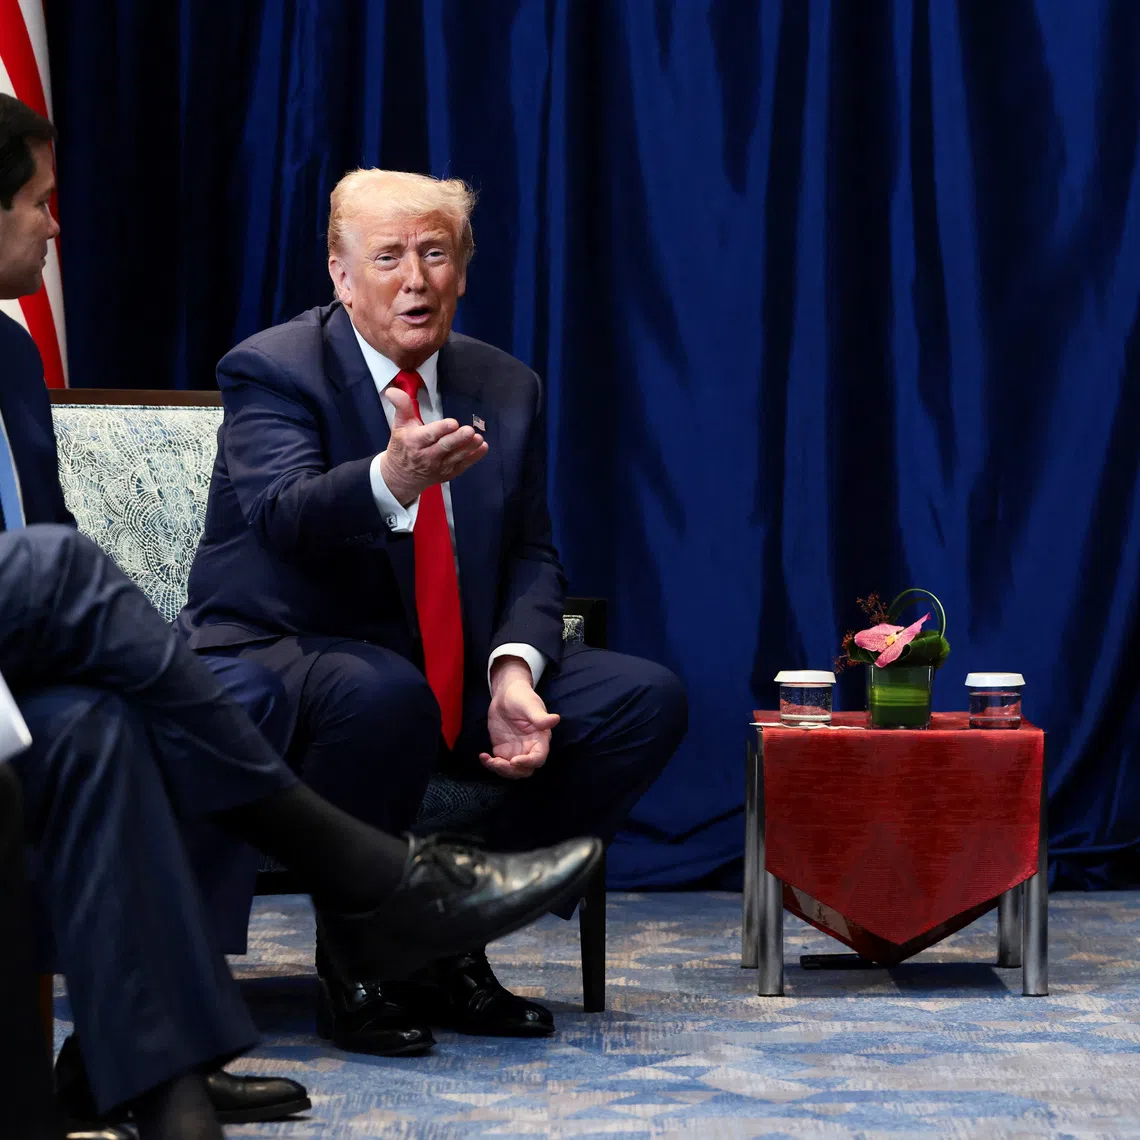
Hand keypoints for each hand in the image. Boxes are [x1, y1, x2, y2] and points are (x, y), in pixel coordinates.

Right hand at [380, 386, 487, 505]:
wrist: (401, 476)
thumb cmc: (402, 446)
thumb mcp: (399, 425)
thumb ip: (401, 406)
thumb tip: (392, 390)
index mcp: (414, 442)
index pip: (429, 435)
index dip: (441, 429)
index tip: (453, 423)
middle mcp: (427, 456)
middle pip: (444, 447)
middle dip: (457, 439)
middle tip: (469, 431)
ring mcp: (439, 467)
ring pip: (456, 457)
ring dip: (468, 448)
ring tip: (478, 438)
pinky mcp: (449, 473)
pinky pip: (463, 465)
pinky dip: (474, 458)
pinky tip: (483, 448)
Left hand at [480, 658, 559, 779]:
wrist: (506, 694)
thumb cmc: (521, 696)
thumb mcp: (530, 705)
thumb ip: (540, 717)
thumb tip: (555, 719)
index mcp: (540, 739)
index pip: (538, 758)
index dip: (528, 762)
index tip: (514, 760)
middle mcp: (530, 748)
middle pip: (525, 770)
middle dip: (512, 771)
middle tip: (497, 762)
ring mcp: (516, 751)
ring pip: (512, 771)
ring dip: (500, 770)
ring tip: (488, 760)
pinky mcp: (503, 750)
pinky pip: (499, 764)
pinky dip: (490, 764)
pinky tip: (483, 756)